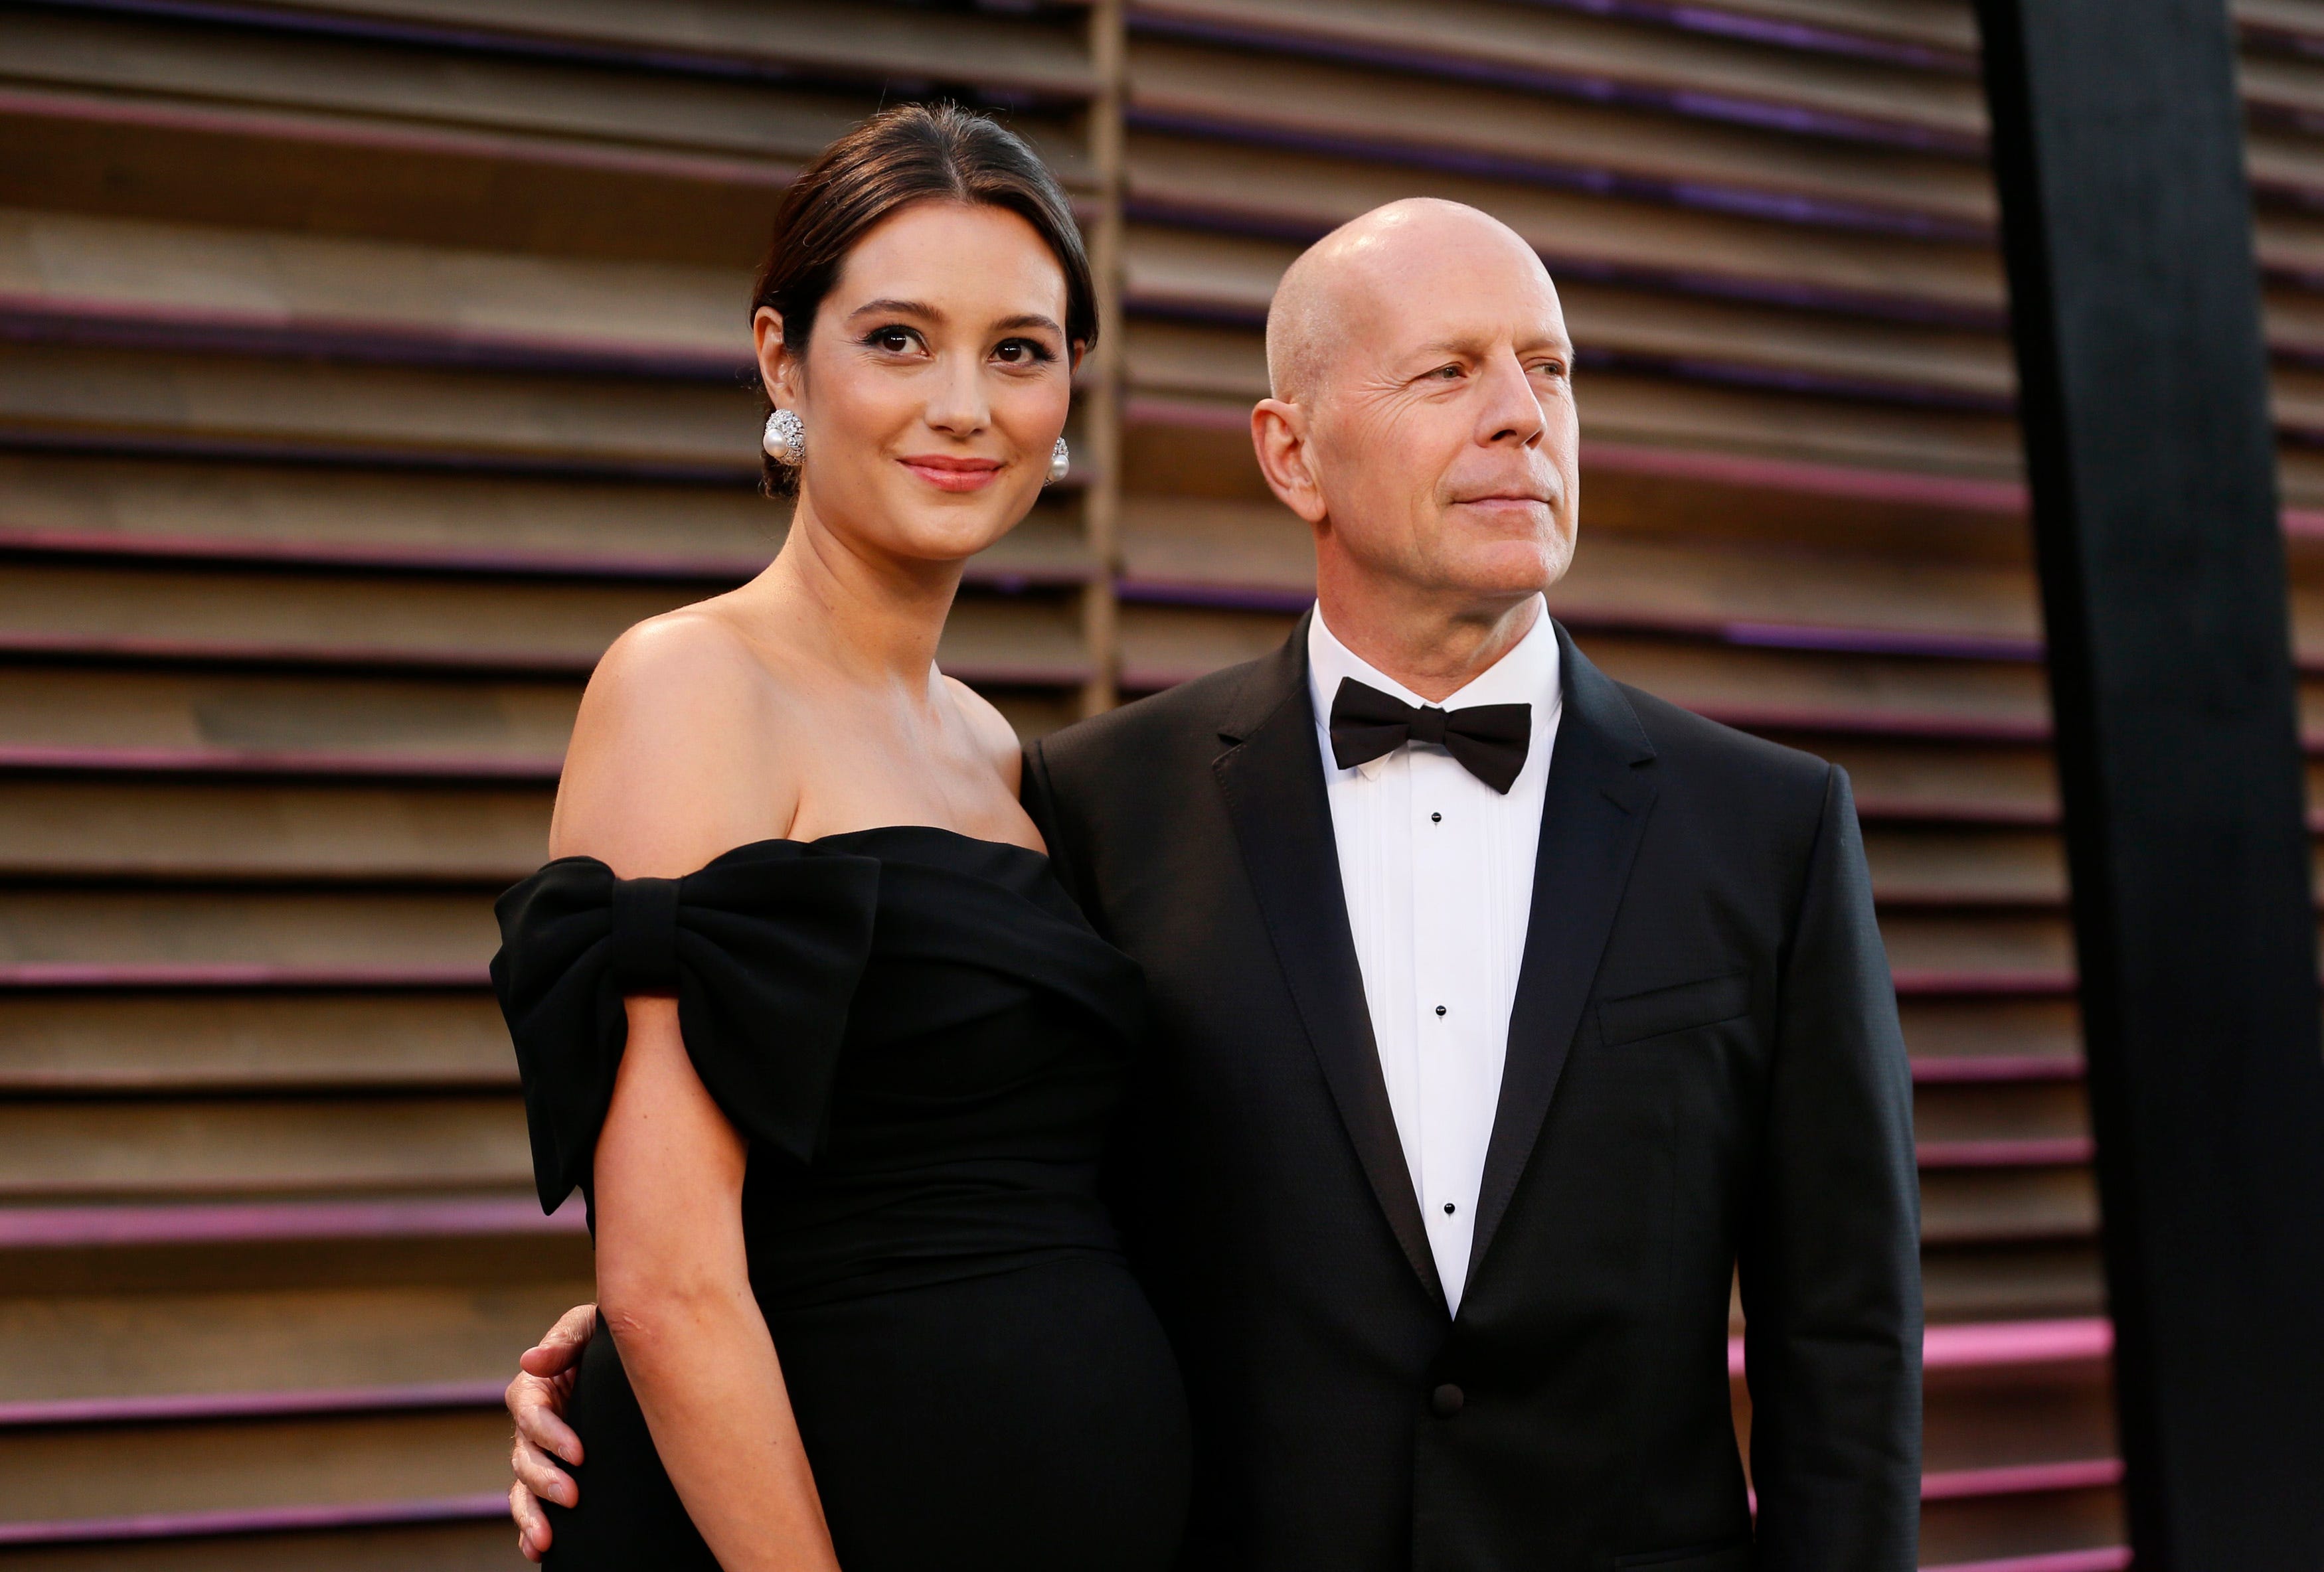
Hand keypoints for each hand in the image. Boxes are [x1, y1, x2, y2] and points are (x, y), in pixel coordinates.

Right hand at [508, 1303, 595, 1561]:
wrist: (633, 1355)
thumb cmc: (607, 1336)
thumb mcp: (589, 1326)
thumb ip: (564, 1341)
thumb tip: (529, 1360)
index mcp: (536, 1387)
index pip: (530, 1413)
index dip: (550, 1434)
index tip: (579, 1453)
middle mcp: (533, 1424)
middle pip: (524, 1456)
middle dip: (544, 1479)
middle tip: (572, 1496)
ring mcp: (541, 1451)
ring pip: (524, 1486)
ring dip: (531, 1513)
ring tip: (545, 1539)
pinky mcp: (553, 1471)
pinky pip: (531, 1504)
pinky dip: (529, 1528)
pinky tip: (538, 1550)